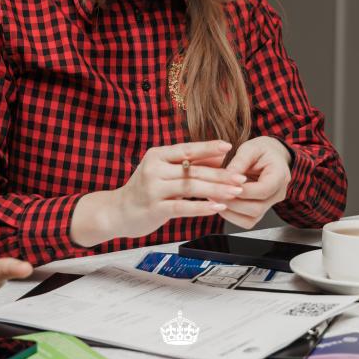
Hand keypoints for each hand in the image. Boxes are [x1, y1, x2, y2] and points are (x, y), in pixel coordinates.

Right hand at [70, 139, 247, 244]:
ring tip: (235, 192)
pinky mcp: (154, 209)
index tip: (228, 147)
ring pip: (191, 187)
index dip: (208, 147)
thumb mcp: (162, 171)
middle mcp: (154, 169)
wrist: (117, 211)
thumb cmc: (145, 190)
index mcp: (157, 155)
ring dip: (216, 189)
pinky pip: (183, 206)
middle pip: (193, 169)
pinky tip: (217, 207)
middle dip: (221, 174)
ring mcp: (153, 189)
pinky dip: (202, 206)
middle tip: (241, 177)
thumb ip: (187, 164)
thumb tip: (218, 156)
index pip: (187, 149)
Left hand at [220, 136, 291, 228]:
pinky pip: (247, 221)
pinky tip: (221, 203)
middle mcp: (278, 194)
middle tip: (215, 192)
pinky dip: (232, 215)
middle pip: (257, 208)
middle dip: (233, 202)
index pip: (264, 190)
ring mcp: (269, 204)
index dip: (245, 190)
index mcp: (279, 175)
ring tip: (214, 198)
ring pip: (251, 219)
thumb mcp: (250, 148)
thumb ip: (240, 161)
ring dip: (230, 211)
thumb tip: (227, 176)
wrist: (271, 156)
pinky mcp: (260, 210)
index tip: (227, 184)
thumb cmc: (262, 150)